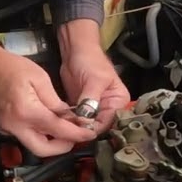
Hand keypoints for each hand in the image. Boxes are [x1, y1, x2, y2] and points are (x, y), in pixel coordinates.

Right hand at [0, 38, 95, 156]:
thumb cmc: (12, 67)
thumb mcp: (40, 78)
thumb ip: (55, 102)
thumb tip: (70, 117)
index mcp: (26, 111)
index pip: (57, 129)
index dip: (76, 134)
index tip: (89, 133)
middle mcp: (15, 125)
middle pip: (43, 150)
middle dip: (62, 147)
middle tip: (76, 136)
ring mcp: (6, 129)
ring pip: (33, 145)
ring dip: (51, 142)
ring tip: (65, 129)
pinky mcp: (3, 128)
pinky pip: (24, 137)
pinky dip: (39, 135)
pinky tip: (48, 124)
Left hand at [58, 20, 129, 134]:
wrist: (75, 51)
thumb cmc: (90, 61)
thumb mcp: (94, 80)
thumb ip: (91, 101)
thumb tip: (85, 120)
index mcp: (119, 102)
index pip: (109, 122)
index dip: (94, 127)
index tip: (80, 131)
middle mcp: (109, 108)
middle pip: (98, 126)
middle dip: (84, 129)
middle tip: (69, 131)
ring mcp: (94, 109)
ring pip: (86, 125)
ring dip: (75, 127)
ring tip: (64, 127)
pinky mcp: (81, 107)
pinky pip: (76, 120)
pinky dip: (70, 122)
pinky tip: (62, 123)